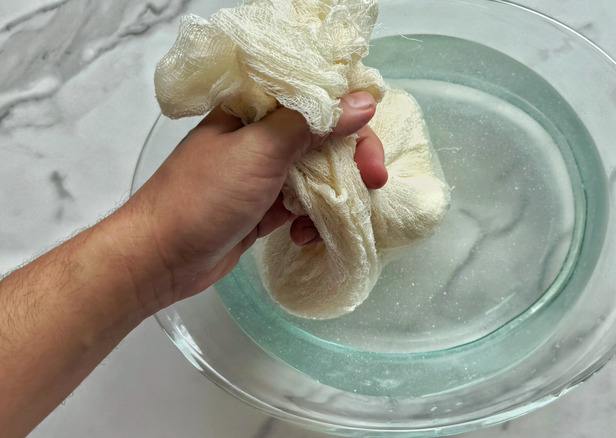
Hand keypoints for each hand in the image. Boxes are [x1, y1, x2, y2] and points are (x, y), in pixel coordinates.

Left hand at [116, 91, 386, 310]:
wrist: (161, 257)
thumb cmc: (203, 197)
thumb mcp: (260, 151)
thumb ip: (311, 124)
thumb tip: (361, 102)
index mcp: (254, 108)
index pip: (316, 97)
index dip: (350, 115)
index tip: (369, 143)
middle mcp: (261, 135)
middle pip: (325, 137)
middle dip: (351, 161)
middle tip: (373, 182)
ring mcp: (263, 172)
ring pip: (318, 172)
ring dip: (332, 194)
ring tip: (329, 217)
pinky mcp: (264, 205)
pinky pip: (303, 204)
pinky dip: (310, 218)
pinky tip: (301, 235)